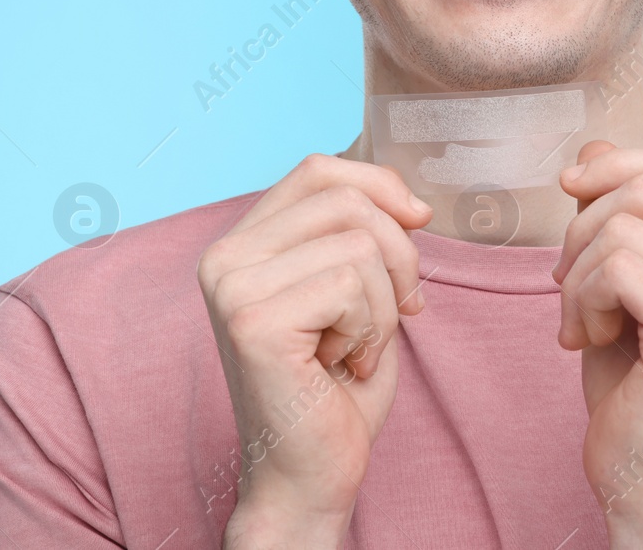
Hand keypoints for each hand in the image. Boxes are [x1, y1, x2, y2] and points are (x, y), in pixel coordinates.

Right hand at [196, 153, 431, 547]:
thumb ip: (362, 234)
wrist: (310, 472)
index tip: (418, 223)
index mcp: (243, 242)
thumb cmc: (336, 386)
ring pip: (359, 244)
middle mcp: (224, 257)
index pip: (318, 169)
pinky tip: (340, 366)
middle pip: (347, 200)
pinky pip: (351, 286)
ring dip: (383, 304)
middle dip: (397, 255)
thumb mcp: (355, 290)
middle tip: (394, 311)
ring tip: (356, 348)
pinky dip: (369, 330)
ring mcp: (232, 287)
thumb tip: (411, 201)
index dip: (381, 185)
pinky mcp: (253, 321)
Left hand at [553, 143, 642, 548]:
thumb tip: (595, 146)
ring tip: (581, 321)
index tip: (572, 189)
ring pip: (621, 226)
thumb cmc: (642, 381)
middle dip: (585, 225)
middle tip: (570, 283)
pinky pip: (614, 268)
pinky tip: (585, 339)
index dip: (618, 164)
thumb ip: (627, 214)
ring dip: (577, 274)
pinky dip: (579, 300)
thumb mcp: (635, 280)